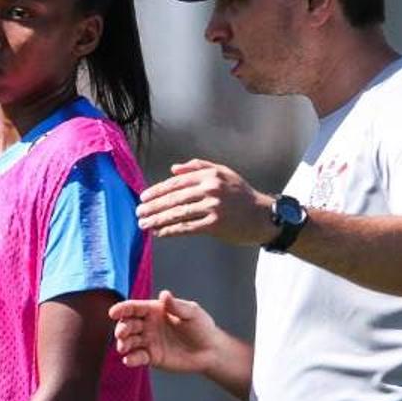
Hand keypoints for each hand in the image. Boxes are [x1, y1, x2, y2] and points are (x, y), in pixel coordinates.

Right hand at [110, 290, 223, 375]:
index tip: (113, 313)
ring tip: (123, 347)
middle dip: (122, 328)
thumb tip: (164, 295)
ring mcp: (148, 342)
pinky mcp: (152, 357)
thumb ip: (176, 306)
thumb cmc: (201, 327)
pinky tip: (128, 360)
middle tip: (122, 333)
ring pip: (129, 342)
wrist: (210, 350)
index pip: (134, 308)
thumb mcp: (192, 313)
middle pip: (128, 324)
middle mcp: (148, 325)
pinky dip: (131, 359)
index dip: (122, 309)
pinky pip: (137, 357)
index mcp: (154, 310)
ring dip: (123, 343)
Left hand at [136, 159, 274, 244]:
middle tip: (138, 213)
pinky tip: (160, 233)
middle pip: (174, 198)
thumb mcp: (223, 173)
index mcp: (210, 175)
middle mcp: (210, 189)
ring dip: (158, 220)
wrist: (262, 215)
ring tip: (144, 224)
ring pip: (178, 213)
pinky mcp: (215, 225)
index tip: (143, 197)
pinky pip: (187, 227)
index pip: (177, 182)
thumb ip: (198, 167)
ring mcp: (213, 207)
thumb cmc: (241, 194)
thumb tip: (173, 170)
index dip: (157, 190)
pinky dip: (171, 231)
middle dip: (153, 206)